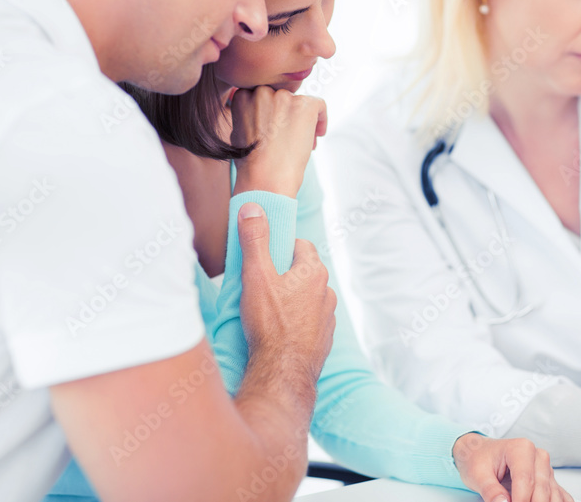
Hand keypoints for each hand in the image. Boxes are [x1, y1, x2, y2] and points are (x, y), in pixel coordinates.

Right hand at [231, 86, 326, 197]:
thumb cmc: (251, 163)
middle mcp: (262, 91)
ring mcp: (284, 97)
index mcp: (243, 94)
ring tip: (299, 144)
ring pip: (299, 104)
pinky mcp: (304, 105)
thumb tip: (265, 111)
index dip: (271, 114)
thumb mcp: (238, 131)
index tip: (274, 130)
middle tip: (287, 139)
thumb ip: (249, 114)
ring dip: (301, 121)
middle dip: (286, 117)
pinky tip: (317, 135)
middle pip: (282, 99)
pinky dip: (321, 119)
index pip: (263, 96)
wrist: (265, 179)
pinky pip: (319, 105)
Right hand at [236, 203, 336, 381]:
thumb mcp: (256, 275)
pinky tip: (280, 330)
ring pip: (309, 297)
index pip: (301, 246)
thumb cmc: (269, 323)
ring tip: (269, 309)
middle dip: (286, 273)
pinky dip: (298, 321)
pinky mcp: (325, 339)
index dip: (281, 248)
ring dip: (294, 298)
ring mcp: (328, 317)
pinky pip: (311, 321)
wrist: (283, 373)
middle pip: (305, 272)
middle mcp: (327, 292)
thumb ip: (255, 239)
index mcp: (314, 272)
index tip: (265, 258)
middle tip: (262, 283)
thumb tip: (252, 207)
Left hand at [453, 434, 571, 501]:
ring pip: (553, 495)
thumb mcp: (477, 474)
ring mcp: (546, 469)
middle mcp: (538, 456)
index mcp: (521, 448)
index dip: (520, 500)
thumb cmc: (479, 459)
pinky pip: (562, 496)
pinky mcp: (550, 480)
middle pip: (541, 490)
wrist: (480, 453)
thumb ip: (490, 490)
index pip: (525, 480)